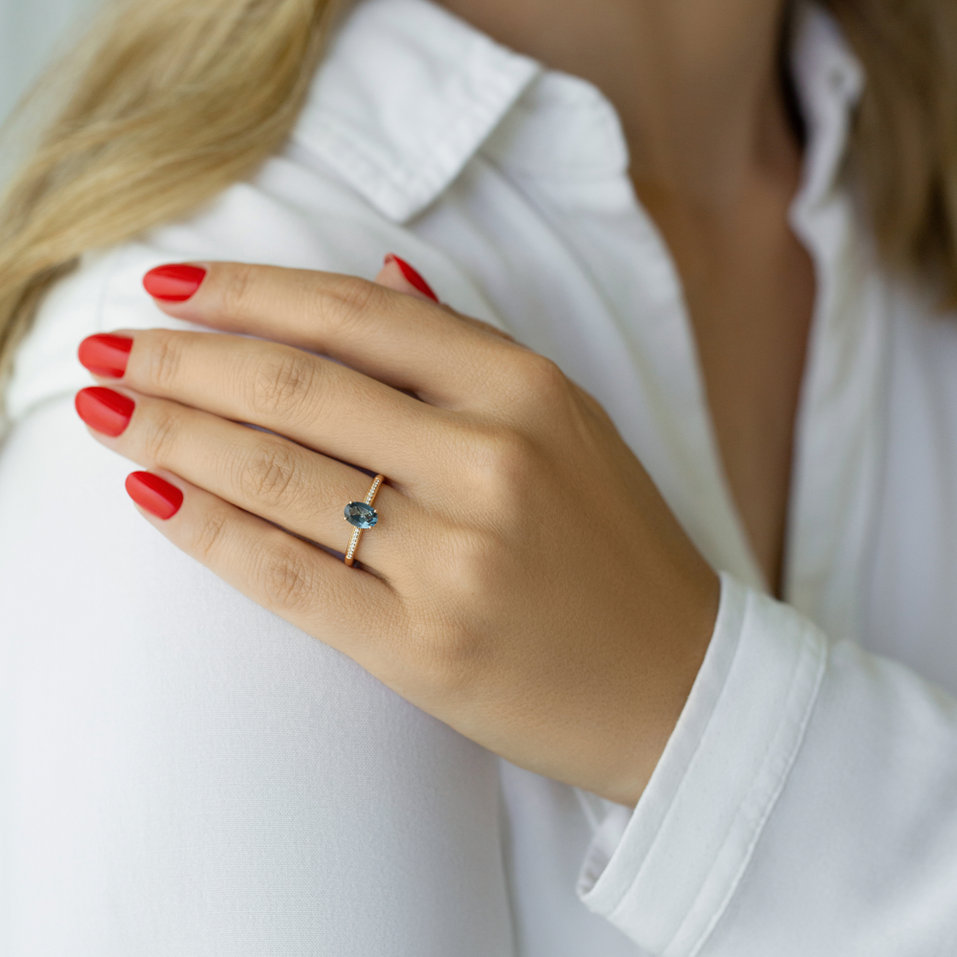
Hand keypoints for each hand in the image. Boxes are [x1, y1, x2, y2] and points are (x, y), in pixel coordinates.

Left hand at [74, 255, 720, 806]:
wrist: (677, 682)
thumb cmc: (617, 547)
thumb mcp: (568, 423)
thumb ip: (471, 350)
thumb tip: (382, 274)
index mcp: (525, 390)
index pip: (354, 314)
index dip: (248, 292)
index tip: (170, 287)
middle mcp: (489, 461)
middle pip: (296, 387)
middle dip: (181, 362)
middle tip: (105, 349)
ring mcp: (455, 557)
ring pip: (276, 474)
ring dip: (170, 435)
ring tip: (104, 411)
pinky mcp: (423, 646)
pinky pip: (285, 573)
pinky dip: (204, 529)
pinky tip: (147, 496)